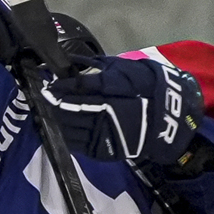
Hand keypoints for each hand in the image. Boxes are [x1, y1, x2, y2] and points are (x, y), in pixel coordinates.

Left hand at [41, 54, 203, 166]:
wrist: (170, 119)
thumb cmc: (148, 87)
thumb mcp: (124, 69)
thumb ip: (96, 68)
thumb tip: (70, 62)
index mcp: (109, 93)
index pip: (75, 90)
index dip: (58, 88)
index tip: (46, 85)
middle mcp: (102, 115)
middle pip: (68, 110)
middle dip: (53, 104)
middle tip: (42, 98)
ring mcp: (102, 135)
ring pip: (69, 128)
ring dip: (55, 120)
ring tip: (47, 112)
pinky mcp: (103, 150)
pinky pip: (77, 144)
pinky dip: (65, 135)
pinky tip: (59, 127)